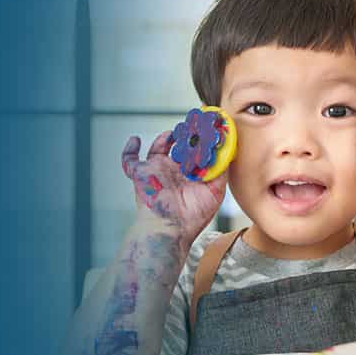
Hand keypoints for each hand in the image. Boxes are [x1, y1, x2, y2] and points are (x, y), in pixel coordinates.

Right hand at [120, 128, 227, 242]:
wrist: (171, 230)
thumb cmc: (193, 217)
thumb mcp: (215, 192)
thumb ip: (220, 171)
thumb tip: (226, 151)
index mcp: (189, 174)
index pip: (195, 150)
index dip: (201, 139)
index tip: (209, 128)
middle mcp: (173, 170)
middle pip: (178, 145)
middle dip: (186, 134)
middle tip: (195, 125)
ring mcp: (156, 171)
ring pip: (159, 146)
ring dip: (167, 136)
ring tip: (178, 131)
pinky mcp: (140, 174)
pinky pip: (129, 159)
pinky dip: (129, 149)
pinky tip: (135, 139)